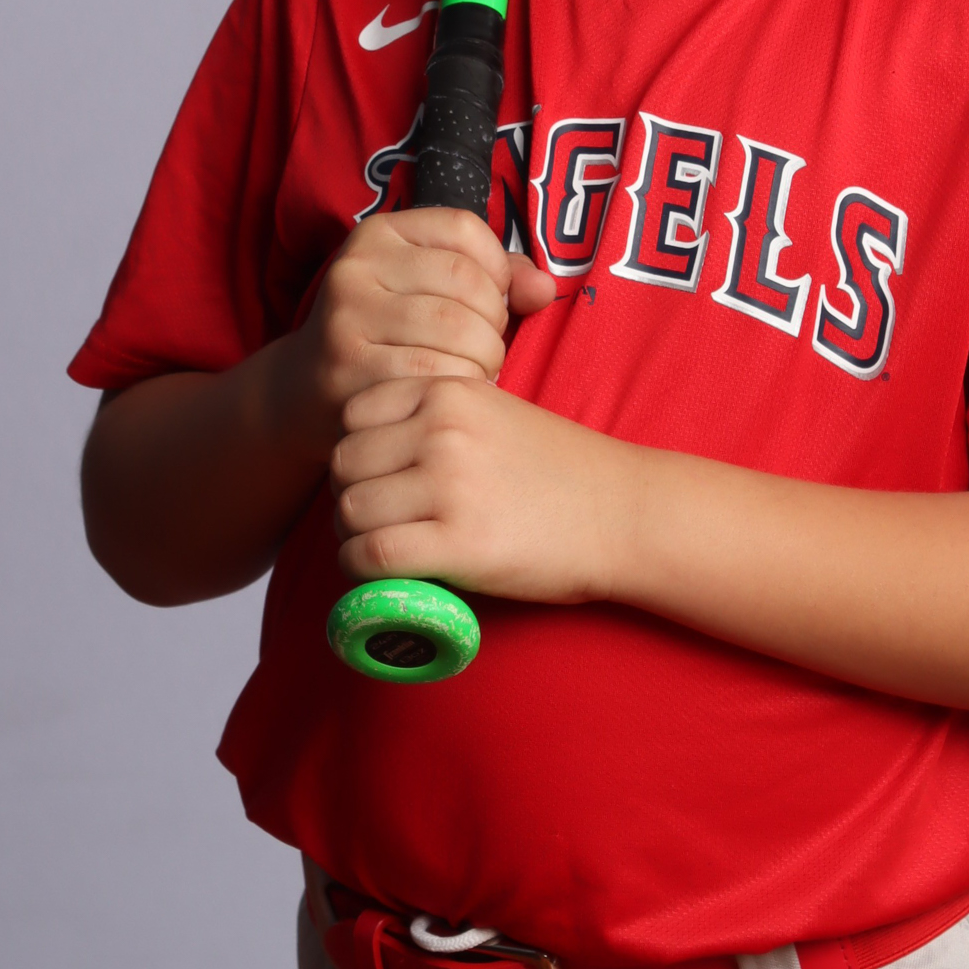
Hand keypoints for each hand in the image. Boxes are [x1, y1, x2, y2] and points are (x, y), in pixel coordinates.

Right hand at [284, 208, 555, 453]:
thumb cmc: (391, 335)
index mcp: (378, 233)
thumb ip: (497, 279)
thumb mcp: (431, 289)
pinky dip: (459, 386)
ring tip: (471, 372)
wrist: (307, 392)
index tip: (489, 304)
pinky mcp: (348, 368)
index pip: (466, 230)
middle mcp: (355, 266)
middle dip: (494, 324)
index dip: (496, 271)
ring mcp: (347, 316)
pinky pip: (434, 373)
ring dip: (483, 360)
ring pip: (458, 330)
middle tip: (483, 350)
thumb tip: (543, 289)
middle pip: (468, 283)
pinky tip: (450, 393)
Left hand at [330, 374, 630, 604]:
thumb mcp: (495, 412)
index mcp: (448, 391)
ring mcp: (449, 485)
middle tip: (379, 521)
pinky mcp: (458, 543)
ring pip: (349, 510)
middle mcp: (442, 430)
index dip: (358, 451)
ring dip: (354, 536)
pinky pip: (371, 555)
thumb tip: (373, 451)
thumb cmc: (562, 470)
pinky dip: (362, 571)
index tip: (380, 478)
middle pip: (344, 463)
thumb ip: (438, 418)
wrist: (624, 513)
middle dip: (352, 494)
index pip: (353, 414)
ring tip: (383, 548)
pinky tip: (382, 577)